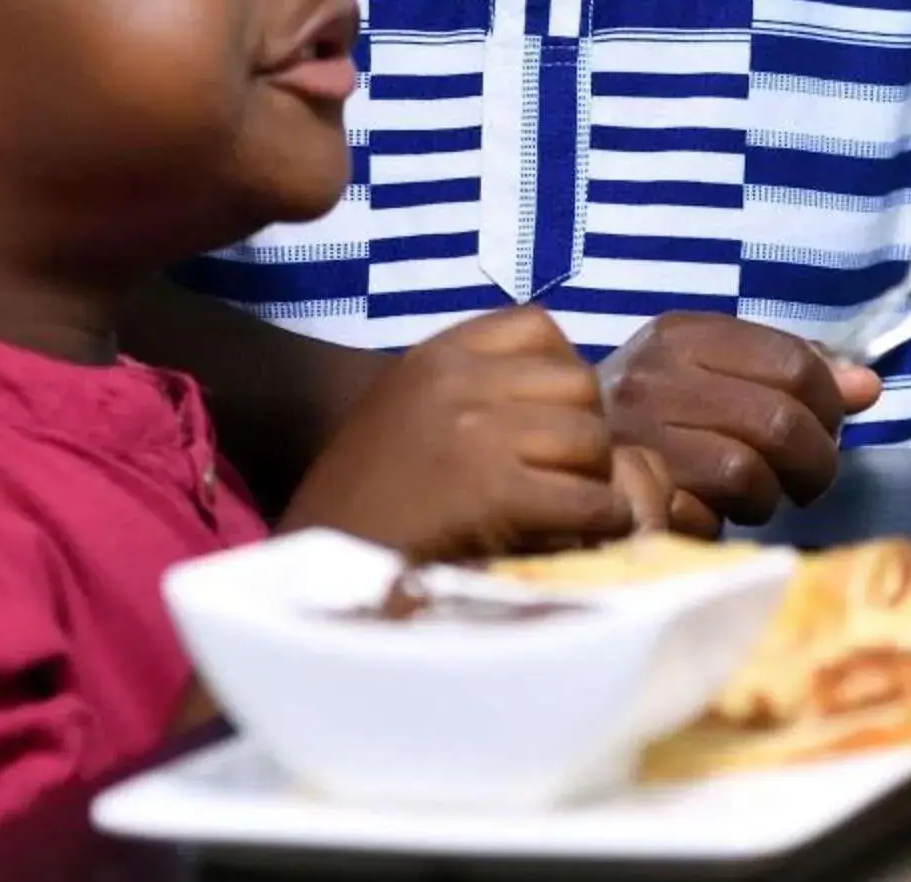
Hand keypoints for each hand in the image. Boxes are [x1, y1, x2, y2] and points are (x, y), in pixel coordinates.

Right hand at [280, 306, 642, 560]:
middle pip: (578, 383)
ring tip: (573, 513)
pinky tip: (583, 540)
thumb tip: (568, 404)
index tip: (553, 421)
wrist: (310, 583)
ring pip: (590, 438)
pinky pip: (587, 498)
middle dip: (586, 432)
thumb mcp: (406, 421)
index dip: (560, 375)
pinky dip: (599, 522)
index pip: (536, 327)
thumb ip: (472, 398)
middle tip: (571, 477)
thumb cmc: (357, 514)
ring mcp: (475, 432)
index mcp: (432, 357)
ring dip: (595, 479)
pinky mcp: (492, 492)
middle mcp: (456, 381)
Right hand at [599, 312, 883, 536]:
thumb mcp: (717, 374)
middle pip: (781, 421)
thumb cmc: (656, 415)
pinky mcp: (624, 495)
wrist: (552, 455)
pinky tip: (711, 513)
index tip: (826, 426)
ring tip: (758, 495)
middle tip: (808, 476)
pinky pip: (705, 518)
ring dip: (769, 496)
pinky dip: (720, 523)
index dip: (829, 403)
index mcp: (683, 335)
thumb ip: (793, 373)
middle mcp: (653, 376)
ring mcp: (634, 436)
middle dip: (815, 460)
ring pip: (747, 473)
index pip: (795, 364)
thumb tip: (868, 386)